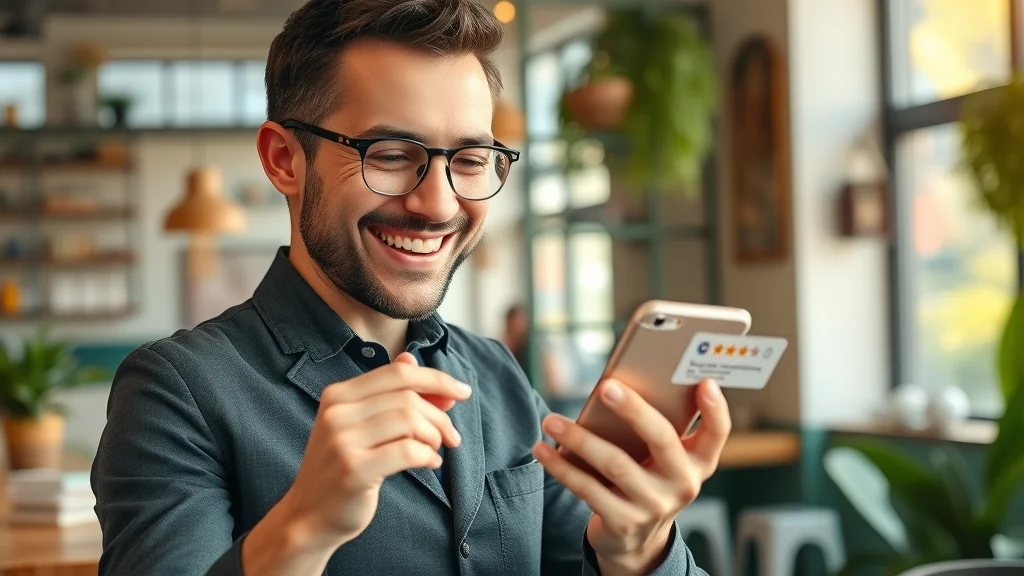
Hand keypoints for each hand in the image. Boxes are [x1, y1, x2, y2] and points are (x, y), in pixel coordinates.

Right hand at [242, 353, 470, 573]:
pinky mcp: (353, 470)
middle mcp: (337, 412)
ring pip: (409, 420)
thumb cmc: (343, 467)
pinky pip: (407, 451)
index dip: (436, 379)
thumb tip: (413, 359)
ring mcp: (342, 441)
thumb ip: (387, 393)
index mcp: (338, 395)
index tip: (463, 392)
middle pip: (408, 397)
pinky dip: (428, 456)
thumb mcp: (360, 424)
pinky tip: (430, 464)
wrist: (309, 516)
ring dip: (435, 436)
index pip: (398, 373)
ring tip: (436, 450)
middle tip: (451, 437)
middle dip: (440, 416)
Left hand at [532, 379, 730, 574]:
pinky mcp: (623, 522)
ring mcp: (654, 505)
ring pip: (616, 463)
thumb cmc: (647, 480)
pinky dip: (562, 466)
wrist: (636, 541)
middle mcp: (683, 484)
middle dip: (634, 410)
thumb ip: (654, 429)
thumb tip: (615, 388)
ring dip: (580, 438)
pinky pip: (588, 488)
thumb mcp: (662, 461)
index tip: (705, 383)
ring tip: (553, 420)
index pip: (716, 433)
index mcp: (698, 462)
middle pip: (662, 439)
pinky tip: (543, 450)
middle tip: (607, 387)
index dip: (715, 409)